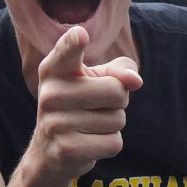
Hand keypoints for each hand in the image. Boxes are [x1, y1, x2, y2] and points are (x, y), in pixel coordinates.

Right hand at [26, 25, 142, 183]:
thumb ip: (121, 70)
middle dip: (119, 101)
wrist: (51, 151)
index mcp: (55, 69)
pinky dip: (110, 145)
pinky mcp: (66, 149)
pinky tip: (89, 143)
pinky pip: (113, 143)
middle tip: (96, 107)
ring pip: (117, 119)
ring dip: (113, 125)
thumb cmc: (81, 105)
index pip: (67, 50)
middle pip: (116, 90)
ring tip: (90, 126)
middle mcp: (51, 93)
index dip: (74, 43)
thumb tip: (135, 80)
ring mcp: (55, 122)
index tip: (81, 35)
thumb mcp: (97, 80)